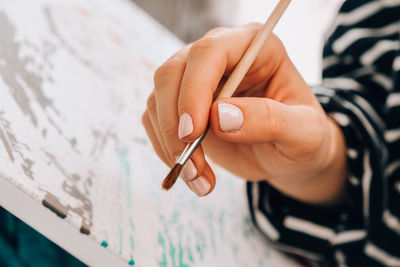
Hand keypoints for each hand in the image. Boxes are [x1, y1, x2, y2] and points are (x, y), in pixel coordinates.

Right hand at [142, 23, 346, 203]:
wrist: (289, 156)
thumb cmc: (303, 138)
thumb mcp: (304, 133)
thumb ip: (270, 120)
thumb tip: (220, 117)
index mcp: (254, 48)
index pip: (210, 52)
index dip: (194, 90)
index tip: (193, 133)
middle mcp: (220, 58)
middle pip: (172, 72)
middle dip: (174, 122)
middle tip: (191, 164)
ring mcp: (197, 82)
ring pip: (158, 99)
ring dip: (170, 144)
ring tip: (199, 179)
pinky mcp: (183, 107)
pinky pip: (156, 121)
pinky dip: (166, 151)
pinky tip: (193, 173)